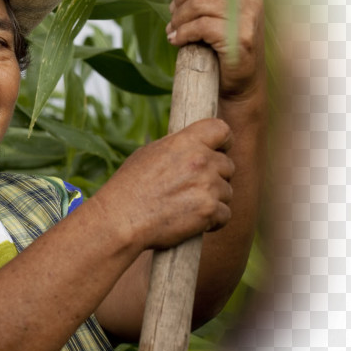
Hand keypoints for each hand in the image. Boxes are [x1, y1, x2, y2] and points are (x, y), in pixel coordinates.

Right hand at [97, 118, 234, 249]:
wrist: (121, 219)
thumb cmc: (128, 187)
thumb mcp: (148, 154)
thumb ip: (177, 149)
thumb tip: (192, 148)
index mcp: (185, 142)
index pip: (222, 130)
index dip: (223, 142)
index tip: (218, 151)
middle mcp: (200, 160)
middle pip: (228, 165)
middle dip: (216, 177)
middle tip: (194, 188)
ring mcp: (207, 186)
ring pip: (227, 191)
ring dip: (213, 200)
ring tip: (188, 206)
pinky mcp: (209, 210)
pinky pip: (225, 214)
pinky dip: (213, 221)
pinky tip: (194, 221)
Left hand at [162, 0, 265, 100]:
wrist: (239, 83)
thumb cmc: (222, 46)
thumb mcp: (206, 14)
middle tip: (172, 15)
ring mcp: (248, 15)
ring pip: (198, 4)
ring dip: (178, 19)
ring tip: (173, 31)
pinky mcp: (240, 36)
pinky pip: (200, 26)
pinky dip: (182, 33)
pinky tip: (176, 40)